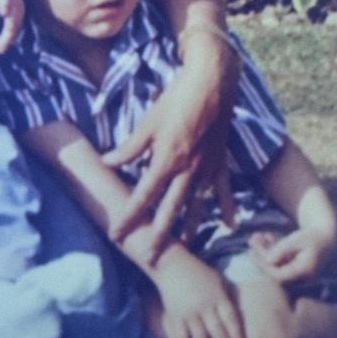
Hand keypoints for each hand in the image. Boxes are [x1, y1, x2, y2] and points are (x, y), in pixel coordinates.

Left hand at [0, 0, 23, 53]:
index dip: (5, 4)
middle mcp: (13, 1)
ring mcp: (17, 10)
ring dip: (8, 38)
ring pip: (15, 26)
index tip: (4, 12)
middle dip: (8, 31)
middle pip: (14, 16)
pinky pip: (14, 29)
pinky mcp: (17, 17)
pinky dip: (7, 39)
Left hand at [100, 30, 236, 254]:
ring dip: (191, 227)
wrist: (212, 81)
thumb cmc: (177, 98)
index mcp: (167, 160)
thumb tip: (107, 161)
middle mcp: (188, 170)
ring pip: (198, 205)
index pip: (143, 196)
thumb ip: (130, 147)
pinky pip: (224, 189)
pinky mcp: (221, 161)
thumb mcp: (149, 122)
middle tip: (150, 257)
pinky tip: (229, 224)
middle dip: (159, 235)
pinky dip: (226, 207)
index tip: (117, 234)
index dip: (129, 217)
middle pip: (171, 210)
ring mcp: (208, 168)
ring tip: (185, 246)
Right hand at [154, 254, 246, 337]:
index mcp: (218, 296)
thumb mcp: (219, 280)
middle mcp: (205, 306)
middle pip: (218, 333)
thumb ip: (230, 297)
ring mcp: (189, 312)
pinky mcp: (175, 317)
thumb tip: (244, 313)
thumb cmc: (200, 273)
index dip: (237, 336)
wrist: (173, 265)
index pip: (231, 320)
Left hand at [247, 225, 335, 284]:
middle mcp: (300, 278)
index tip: (253, 251)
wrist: (327, 237)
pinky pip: (278, 263)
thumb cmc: (312, 236)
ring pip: (275, 266)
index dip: (263, 265)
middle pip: (274, 271)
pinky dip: (271, 251)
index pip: (278, 275)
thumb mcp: (297, 240)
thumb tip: (267, 261)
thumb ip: (282, 250)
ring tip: (256, 236)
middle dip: (261, 255)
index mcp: (303, 272)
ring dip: (264, 251)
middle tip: (252, 238)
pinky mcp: (293, 270)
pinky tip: (266, 237)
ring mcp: (296, 275)